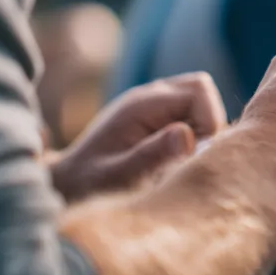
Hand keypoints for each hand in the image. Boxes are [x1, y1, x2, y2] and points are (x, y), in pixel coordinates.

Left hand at [50, 72, 227, 201]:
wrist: (66, 187)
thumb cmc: (91, 186)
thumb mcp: (121, 178)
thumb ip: (153, 156)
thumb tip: (188, 136)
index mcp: (141, 105)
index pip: (199, 93)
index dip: (209, 122)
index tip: (196, 154)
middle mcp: (148, 97)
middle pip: (201, 87)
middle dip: (209, 120)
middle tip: (192, 155)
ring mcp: (151, 104)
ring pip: (198, 99)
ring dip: (202, 127)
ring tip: (182, 158)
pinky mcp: (154, 117)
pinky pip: (188, 112)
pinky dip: (193, 132)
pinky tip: (175, 158)